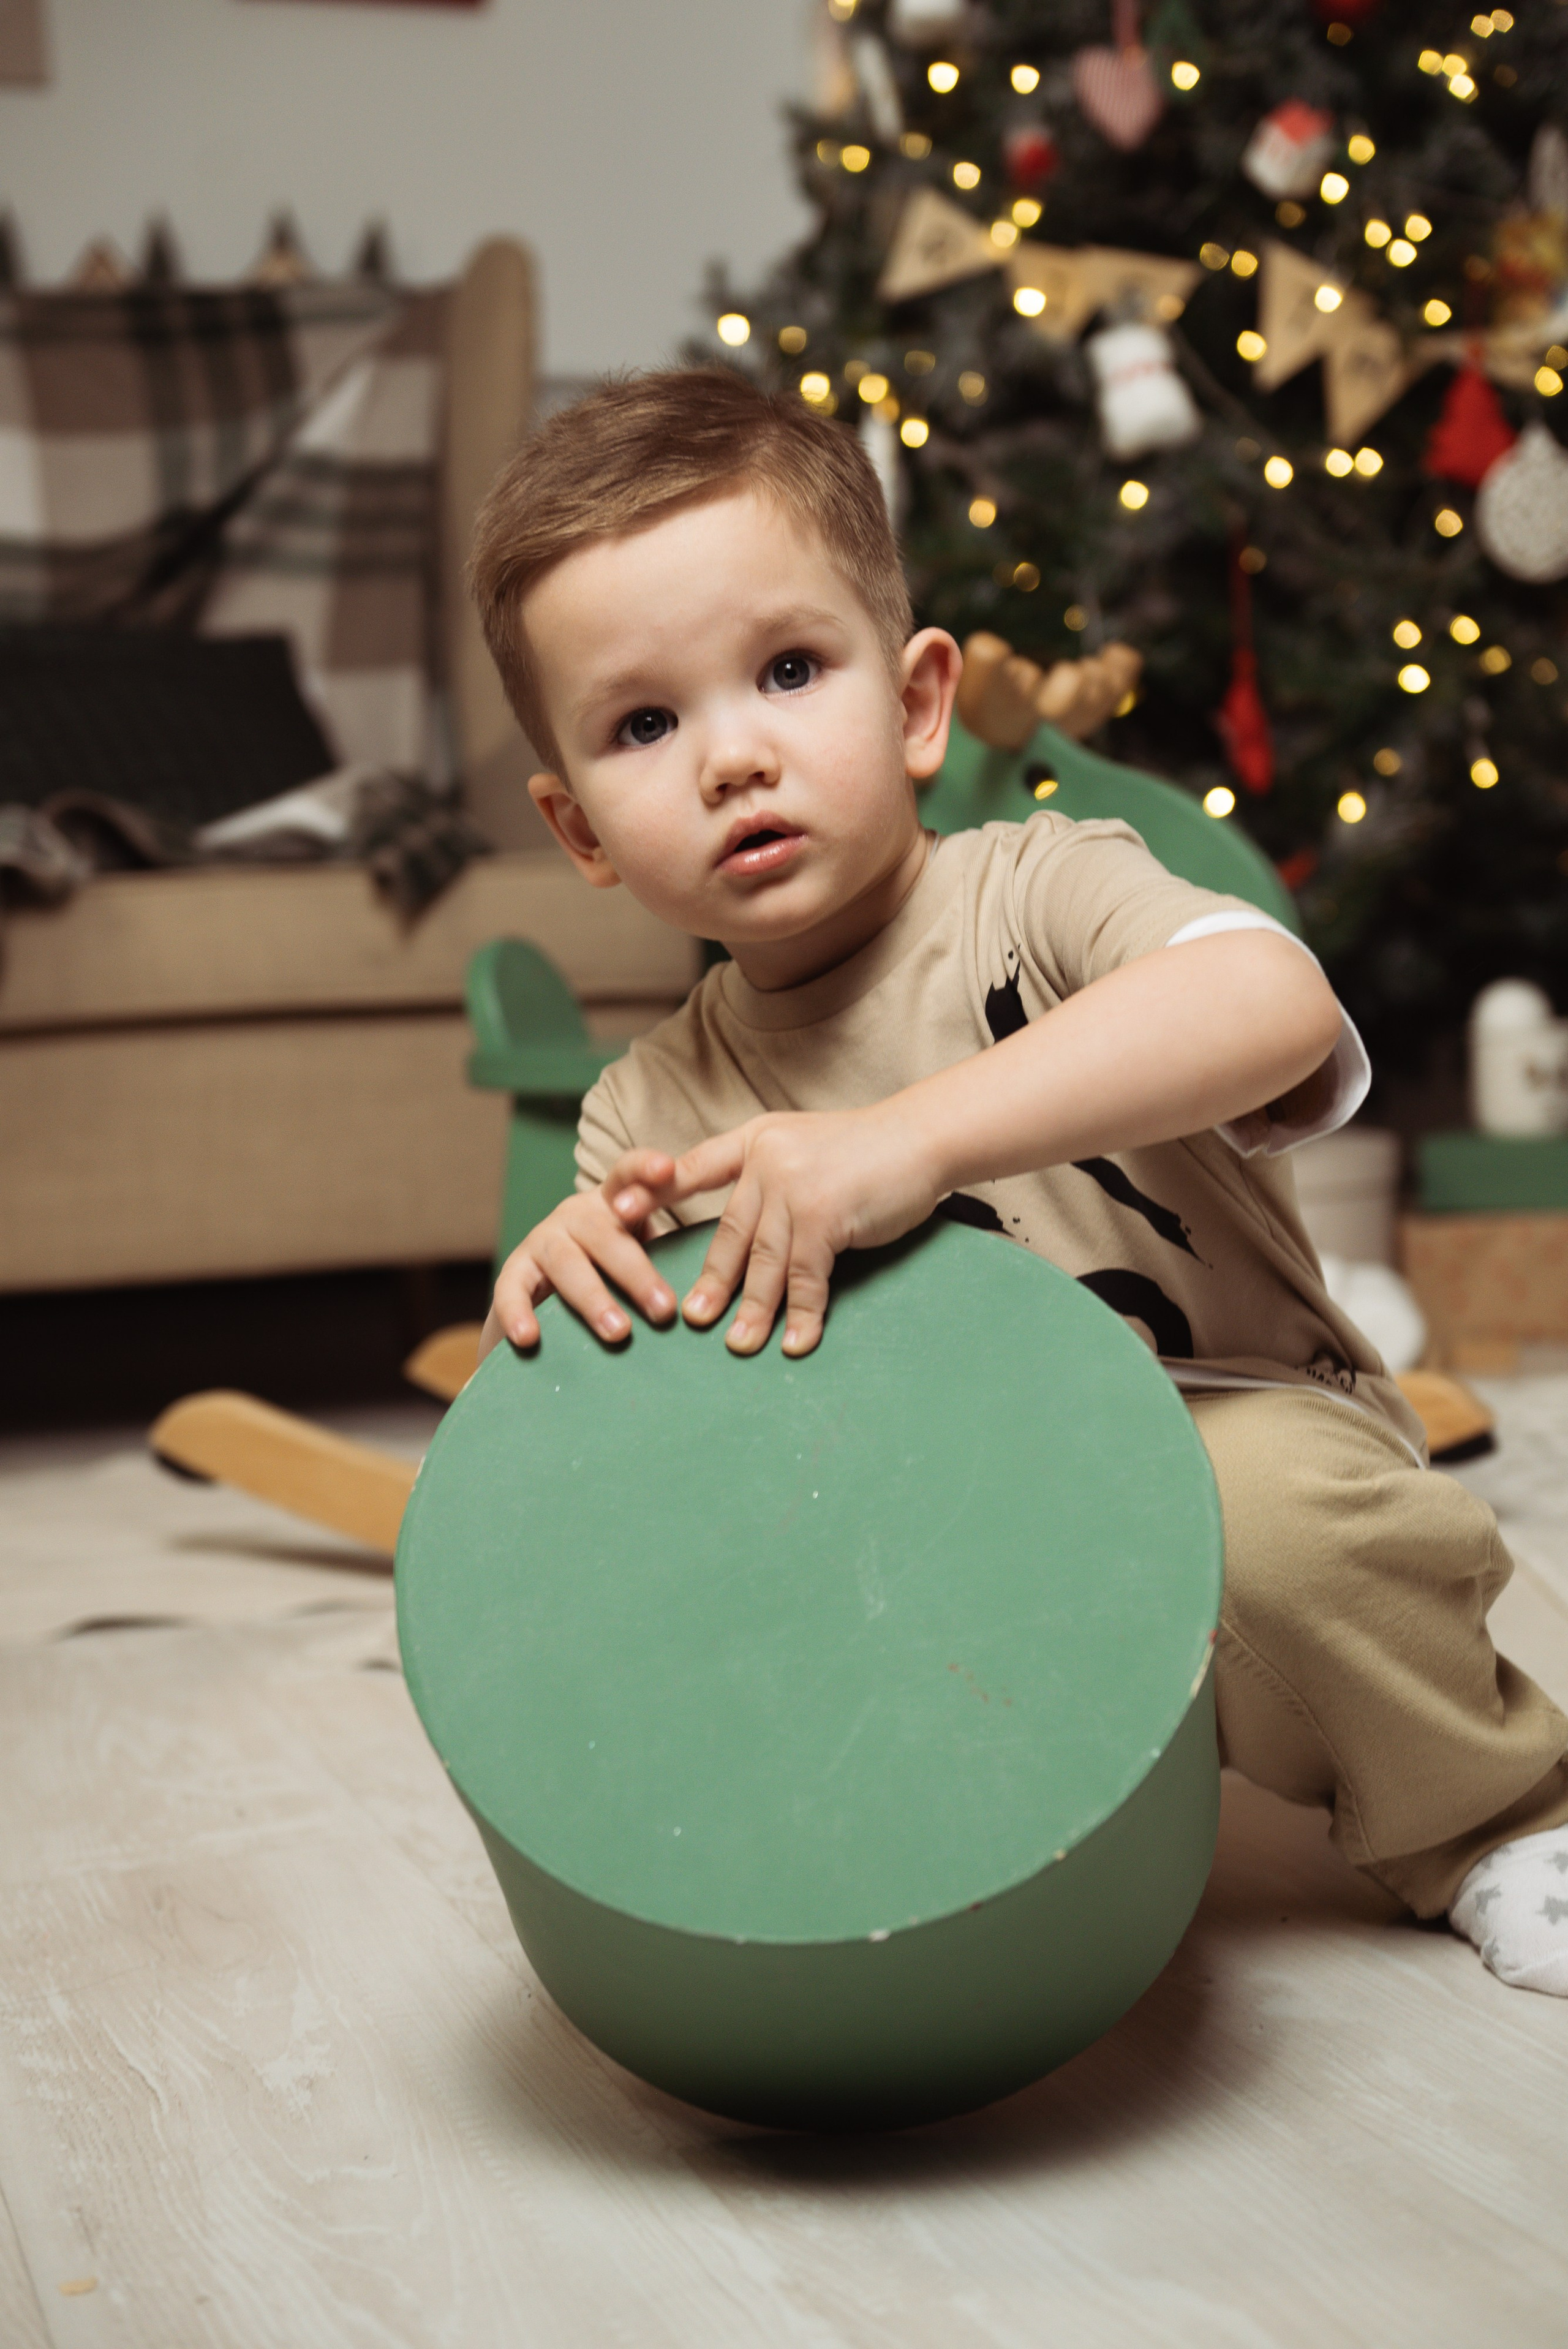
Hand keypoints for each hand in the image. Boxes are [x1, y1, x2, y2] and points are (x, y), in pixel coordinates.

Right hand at [480, 1150, 680, 1356]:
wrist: (550, 1293)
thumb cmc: (615, 1273)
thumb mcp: (641, 1254)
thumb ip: (669, 1257)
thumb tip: (716, 1295)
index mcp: (613, 1203)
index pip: (628, 1173)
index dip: (646, 1169)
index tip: (668, 1169)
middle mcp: (576, 1214)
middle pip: (604, 1234)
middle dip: (636, 1273)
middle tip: (664, 1310)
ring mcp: (542, 1239)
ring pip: (567, 1264)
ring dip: (593, 1299)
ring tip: (619, 1332)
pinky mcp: (515, 1270)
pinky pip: (511, 1289)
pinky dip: (518, 1313)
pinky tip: (529, 1338)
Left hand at [668, 1104, 941, 1358]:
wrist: (922, 1138)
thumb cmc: (869, 1150)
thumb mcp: (806, 1146)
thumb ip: (774, 1176)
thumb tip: (752, 1230)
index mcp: (757, 1140)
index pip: (697, 1165)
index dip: (654, 1189)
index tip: (614, 1211)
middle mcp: (767, 1161)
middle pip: (730, 1233)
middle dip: (711, 1281)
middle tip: (692, 1318)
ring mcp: (794, 1188)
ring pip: (763, 1262)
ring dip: (752, 1310)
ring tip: (739, 1345)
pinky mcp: (824, 1216)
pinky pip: (805, 1278)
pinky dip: (801, 1315)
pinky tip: (794, 1343)